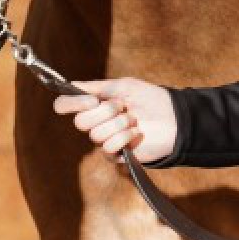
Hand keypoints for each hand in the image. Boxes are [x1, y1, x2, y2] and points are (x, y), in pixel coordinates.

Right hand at [51, 77, 176, 166]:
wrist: (173, 118)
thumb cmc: (150, 99)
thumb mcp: (124, 86)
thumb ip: (97, 87)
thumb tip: (72, 85)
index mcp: (94, 104)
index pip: (65, 105)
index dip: (71, 104)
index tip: (92, 101)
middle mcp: (96, 122)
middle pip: (80, 122)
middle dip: (104, 112)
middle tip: (122, 106)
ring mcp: (105, 139)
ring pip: (95, 135)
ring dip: (118, 124)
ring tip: (134, 120)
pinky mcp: (116, 154)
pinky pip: (107, 148)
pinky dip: (123, 138)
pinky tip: (135, 134)